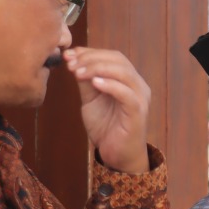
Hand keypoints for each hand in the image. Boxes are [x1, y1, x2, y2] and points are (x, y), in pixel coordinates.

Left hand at [63, 47, 150, 173]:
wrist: (117, 156)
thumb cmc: (106, 128)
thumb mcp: (91, 99)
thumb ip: (86, 81)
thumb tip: (73, 61)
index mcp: (128, 80)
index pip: (113, 57)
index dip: (90, 52)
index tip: (68, 55)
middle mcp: (138, 86)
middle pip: (118, 60)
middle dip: (91, 58)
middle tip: (70, 63)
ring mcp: (140, 98)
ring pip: (123, 73)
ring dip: (97, 68)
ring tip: (77, 73)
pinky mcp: (138, 112)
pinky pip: (126, 93)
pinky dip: (110, 85)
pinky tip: (94, 83)